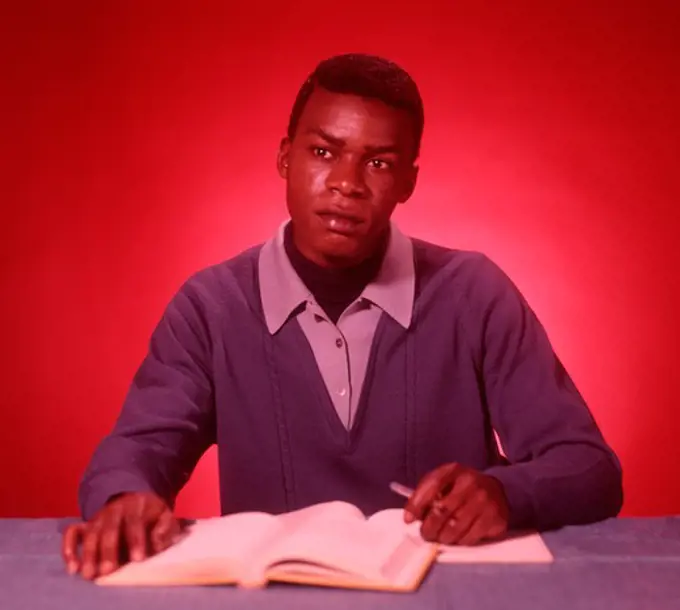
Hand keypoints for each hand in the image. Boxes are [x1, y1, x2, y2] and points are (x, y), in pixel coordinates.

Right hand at [61, 492, 181, 579]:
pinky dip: (69, 549)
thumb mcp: (164, 515)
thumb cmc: (152, 514)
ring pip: (90, 533)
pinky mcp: (86, 524)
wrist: (135, 498)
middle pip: (109, 529)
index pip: (135, 522)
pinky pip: (72, 533)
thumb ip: (165, 528)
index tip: (138, 559)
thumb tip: (157, 543)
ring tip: (88, 574)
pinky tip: (72, 567)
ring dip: (88, 554)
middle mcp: (114, 509)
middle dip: (107, 550)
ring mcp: (98, 516)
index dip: (136, 540)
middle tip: (107, 571)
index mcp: (137, 505)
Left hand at [404, 463, 508, 544]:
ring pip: (456, 527)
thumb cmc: (460, 489)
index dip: (417, 503)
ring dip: (444, 537)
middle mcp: (470, 482)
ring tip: (440, 537)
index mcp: (453, 470)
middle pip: (442, 510)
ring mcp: (484, 500)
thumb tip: (410, 517)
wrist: (495, 491)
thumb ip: (427, 494)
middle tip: (426, 535)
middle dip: (429, 527)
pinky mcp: (496, 517)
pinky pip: (471, 537)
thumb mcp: (444, 483)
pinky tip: (458, 539)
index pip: (432, 485)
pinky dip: (460, 542)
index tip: (408, 519)